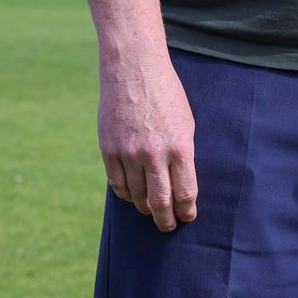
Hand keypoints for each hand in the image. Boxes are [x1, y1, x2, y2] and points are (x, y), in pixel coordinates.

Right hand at [98, 56, 197, 231]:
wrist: (135, 70)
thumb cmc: (167, 94)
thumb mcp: (186, 121)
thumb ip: (182, 152)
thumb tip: (181, 182)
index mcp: (180, 146)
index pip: (185, 191)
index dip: (187, 210)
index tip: (188, 217)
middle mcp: (154, 154)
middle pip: (160, 201)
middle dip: (166, 219)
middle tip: (169, 227)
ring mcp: (129, 154)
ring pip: (137, 196)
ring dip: (145, 209)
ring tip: (151, 212)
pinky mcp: (109, 150)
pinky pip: (118, 184)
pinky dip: (127, 195)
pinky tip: (133, 197)